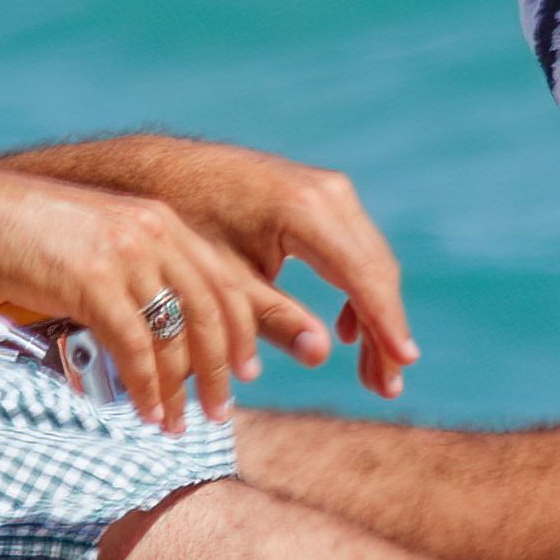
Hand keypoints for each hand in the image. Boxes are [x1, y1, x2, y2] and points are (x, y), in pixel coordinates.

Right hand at [0, 169, 326, 433]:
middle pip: (209, 313)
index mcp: (164, 223)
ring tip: (177, 425)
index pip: (223, 283)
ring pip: (174, 336)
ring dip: (179, 390)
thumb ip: (141, 267)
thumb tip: (164, 321)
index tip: (247, 370)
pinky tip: (146, 412)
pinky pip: (134, 347)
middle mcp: (155, 234)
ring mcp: (125, 256)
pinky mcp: (93, 282)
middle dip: (221, 369)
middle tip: (221, 411)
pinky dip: (145, 387)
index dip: (243, 332)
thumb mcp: (103, 238)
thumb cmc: (33, 232)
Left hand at [102, 141, 418, 399]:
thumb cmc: (181, 229)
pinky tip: (345, 332)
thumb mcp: (222, 282)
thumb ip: (271, 318)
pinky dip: (357, 290)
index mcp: (304, 210)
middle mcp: (327, 192)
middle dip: (384, 330)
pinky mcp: (320, 196)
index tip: (403, 366)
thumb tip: (323, 355)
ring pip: (369, 260)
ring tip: (371, 373)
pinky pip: (353, 248)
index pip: (362, 275)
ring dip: (374, 314)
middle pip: (375, 268)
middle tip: (386, 387)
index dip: (386, 324)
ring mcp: (328, 190)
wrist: (156, 173)